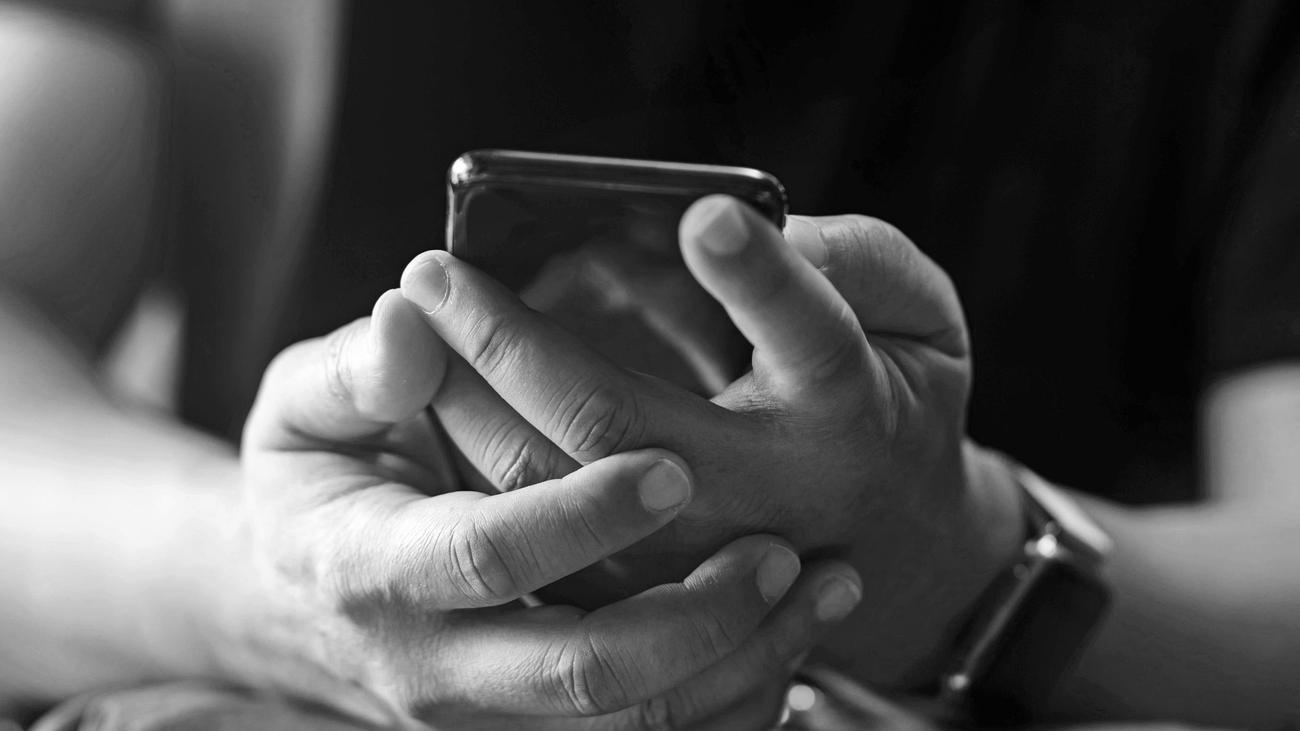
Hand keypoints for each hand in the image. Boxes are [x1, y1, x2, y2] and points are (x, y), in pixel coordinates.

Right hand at [235, 288, 862, 727]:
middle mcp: (435, 667)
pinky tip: (795, 632)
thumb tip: (413, 322)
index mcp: (372, 570)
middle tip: (782, 546)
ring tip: (823, 579)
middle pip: (579, 676)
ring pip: (634, 727)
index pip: (486, 558)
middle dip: (694, 618)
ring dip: (739, 662)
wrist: (304, 599)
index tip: (672, 467)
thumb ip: (354, 368)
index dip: (580, 517)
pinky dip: (736, 697)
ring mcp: (492, 717)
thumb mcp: (303, 410)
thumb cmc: (317, 480)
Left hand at [399, 196, 1020, 685]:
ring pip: (554, 489)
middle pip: (615, 421)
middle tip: (432, 270)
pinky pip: (542, 535)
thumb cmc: (895, 399)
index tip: (704, 217)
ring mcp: (696, 556)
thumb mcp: (924, 319)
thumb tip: (751, 228)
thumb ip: (862, 263)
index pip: (811, 339)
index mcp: (847, 412)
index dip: (761, 278)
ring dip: (469, 404)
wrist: (891, 542)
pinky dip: (478, 459)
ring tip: (412, 324)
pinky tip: (438, 399)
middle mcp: (765, 493)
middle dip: (510, 340)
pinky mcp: (651, 589)